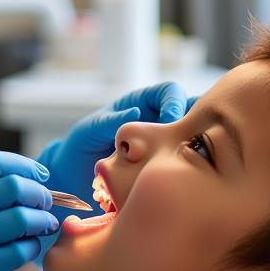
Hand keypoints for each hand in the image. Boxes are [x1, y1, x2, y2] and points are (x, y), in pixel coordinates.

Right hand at [0, 149, 59, 270]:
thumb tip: (19, 178)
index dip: (24, 166)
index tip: (39, 175)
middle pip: (13, 187)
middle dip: (39, 193)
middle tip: (46, 202)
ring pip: (22, 219)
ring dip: (41, 221)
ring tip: (43, 225)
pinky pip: (18, 253)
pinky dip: (32, 247)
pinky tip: (30, 248)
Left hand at [33, 82, 189, 260]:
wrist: (74, 176)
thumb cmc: (81, 145)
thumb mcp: (92, 129)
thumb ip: (111, 121)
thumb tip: (137, 112)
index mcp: (141, 103)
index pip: (169, 92)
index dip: (175, 102)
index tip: (171, 120)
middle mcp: (157, 121)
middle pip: (190, 111)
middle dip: (195, 123)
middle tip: (189, 142)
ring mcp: (164, 144)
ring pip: (192, 139)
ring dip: (195, 148)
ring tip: (190, 161)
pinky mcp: (165, 166)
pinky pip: (183, 164)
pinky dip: (186, 168)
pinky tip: (181, 178)